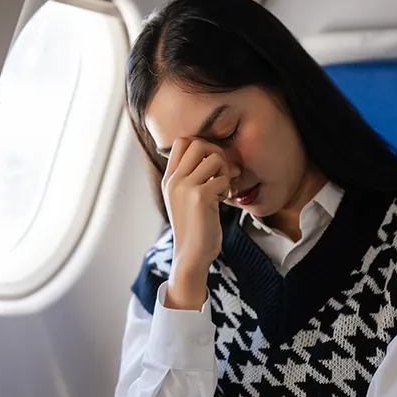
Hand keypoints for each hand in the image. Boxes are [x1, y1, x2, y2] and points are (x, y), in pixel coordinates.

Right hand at [162, 138, 235, 309]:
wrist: (191, 255)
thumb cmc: (195, 228)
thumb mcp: (188, 200)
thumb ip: (198, 178)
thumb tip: (227, 160)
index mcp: (169, 179)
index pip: (182, 141)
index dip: (202, 146)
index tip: (211, 165)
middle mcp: (174, 180)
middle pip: (198, 143)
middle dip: (216, 154)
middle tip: (221, 174)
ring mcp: (185, 187)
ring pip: (214, 158)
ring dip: (224, 172)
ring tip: (221, 190)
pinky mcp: (199, 197)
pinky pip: (222, 179)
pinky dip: (226, 189)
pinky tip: (221, 202)